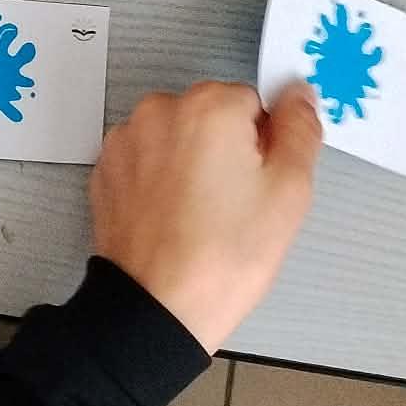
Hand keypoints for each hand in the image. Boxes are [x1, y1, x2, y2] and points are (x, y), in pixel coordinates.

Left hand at [89, 81, 321, 353]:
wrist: (157, 310)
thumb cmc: (224, 256)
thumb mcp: (289, 191)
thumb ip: (300, 129)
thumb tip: (298, 96)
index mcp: (210, 105)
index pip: (254, 104)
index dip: (264, 146)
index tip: (258, 185)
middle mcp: (160, 109)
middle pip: (212, 116)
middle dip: (226, 151)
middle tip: (232, 206)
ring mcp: (126, 140)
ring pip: (177, 138)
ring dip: (190, 164)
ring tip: (198, 217)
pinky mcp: (105, 170)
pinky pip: (146, 161)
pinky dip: (159, 181)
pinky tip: (171, 220)